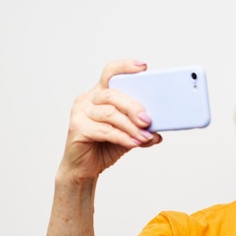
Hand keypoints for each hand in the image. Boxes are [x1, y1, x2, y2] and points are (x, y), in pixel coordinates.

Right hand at [59, 59, 162, 180]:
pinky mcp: (77, 127)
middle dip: (134, 107)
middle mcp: (88, 98)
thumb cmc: (104, 146)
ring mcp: (80, 112)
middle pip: (113, 94)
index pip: (111, 73)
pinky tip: (133, 142)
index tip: (143, 67)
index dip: (125, 67)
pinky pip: (104, 130)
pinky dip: (122, 137)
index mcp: (101, 94)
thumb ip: (141, 129)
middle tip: (148, 120)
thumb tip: (158, 131)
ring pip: (110, 113)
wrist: (85, 168)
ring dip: (131, 126)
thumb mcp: (128, 134)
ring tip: (145, 136)